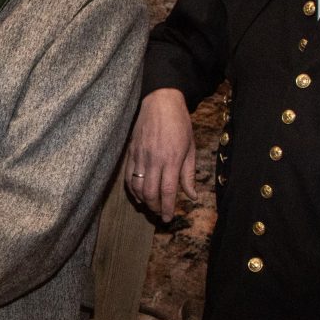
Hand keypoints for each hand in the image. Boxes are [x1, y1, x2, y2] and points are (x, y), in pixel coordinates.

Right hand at [125, 88, 196, 220]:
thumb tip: (192, 195)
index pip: (167, 191)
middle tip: (159, 214)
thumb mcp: (190, 147)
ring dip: (143, 200)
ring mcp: (140, 156)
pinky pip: (128, 176)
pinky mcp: (131, 151)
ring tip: (150, 206)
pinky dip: (131, 189)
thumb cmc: (179, 123)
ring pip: (137, 186)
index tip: (167, 218)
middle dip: (154, 207)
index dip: (166, 208)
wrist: (161, 101)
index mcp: (172, 159)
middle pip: (150, 192)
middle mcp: (154, 159)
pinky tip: (137, 195)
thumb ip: (189, 174)